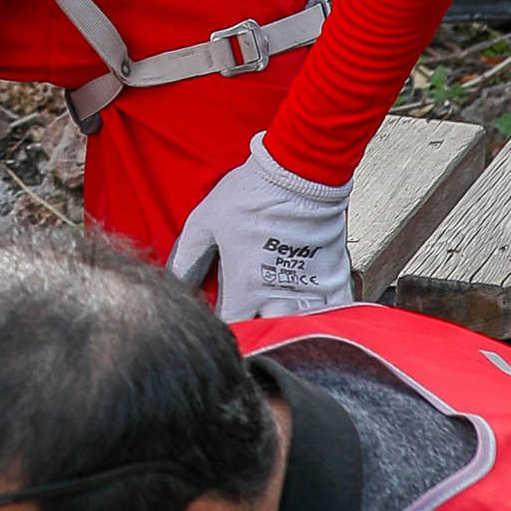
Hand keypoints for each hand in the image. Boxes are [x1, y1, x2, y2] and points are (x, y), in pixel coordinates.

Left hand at [170, 138, 355, 319]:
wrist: (299, 171)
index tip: (220, 327)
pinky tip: (321, 323)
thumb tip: (172, 282)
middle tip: (253, 334)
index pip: (231, 327)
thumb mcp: (205, 221)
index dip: (223, 330)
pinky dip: (330, 322)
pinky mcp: (334, 276)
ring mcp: (309, 287)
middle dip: (259, 339)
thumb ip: (187, 256)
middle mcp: (277, 294)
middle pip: (268, 336)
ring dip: (292, 334)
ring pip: (303, 330)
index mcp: (245, 285)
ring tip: (283, 331)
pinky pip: (338, 313)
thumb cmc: (251, 192)